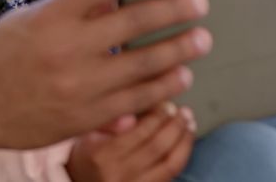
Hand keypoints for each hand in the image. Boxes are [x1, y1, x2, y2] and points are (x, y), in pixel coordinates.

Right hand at [0, 0, 211, 168]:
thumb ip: (74, 7)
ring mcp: (78, 86)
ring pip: (142, 66)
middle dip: (174, 9)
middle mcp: (67, 49)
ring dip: (178, 50)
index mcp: (52, 16)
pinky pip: (134, 100)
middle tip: (200, 2)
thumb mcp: (32, 18)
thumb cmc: (4, 54)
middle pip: (133, 22)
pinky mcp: (85, 117)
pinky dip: (161, 88)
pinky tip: (180, 76)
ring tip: (202, 39)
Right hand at [67, 104, 195, 181]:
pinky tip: (186, 140)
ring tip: (189, 122)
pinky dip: (182, 155)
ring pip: (170, 163)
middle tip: (182, 110)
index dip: (157, 115)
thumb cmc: (86, 153)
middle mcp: (119, 174)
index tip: (166, 101)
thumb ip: (107, 120)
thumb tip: (130, 114)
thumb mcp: (85, 132)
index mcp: (102, 155)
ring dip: (184, 140)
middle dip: (174, 125)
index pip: (138, 132)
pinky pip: (171, 174)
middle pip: (157, 147)